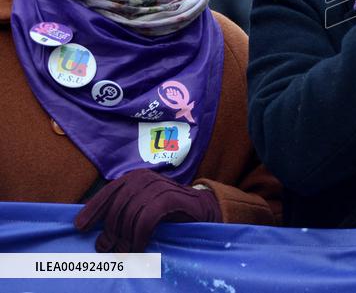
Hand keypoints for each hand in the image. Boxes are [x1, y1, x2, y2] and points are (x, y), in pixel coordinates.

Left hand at [74, 168, 220, 252]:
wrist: (201, 208)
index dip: (93, 209)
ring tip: (124, 251)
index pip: (108, 192)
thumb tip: (93, 227)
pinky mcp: (170, 198)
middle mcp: (145, 178)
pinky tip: (138, 247)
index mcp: (135, 178)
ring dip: (124, 237)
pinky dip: (139, 236)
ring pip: (131, 214)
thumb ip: (122, 210)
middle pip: (118, 206)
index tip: (80, 227)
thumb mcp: (141, 206)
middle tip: (105, 248)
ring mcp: (159, 186)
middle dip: (110, 230)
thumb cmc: (166, 211)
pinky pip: (147, 219)